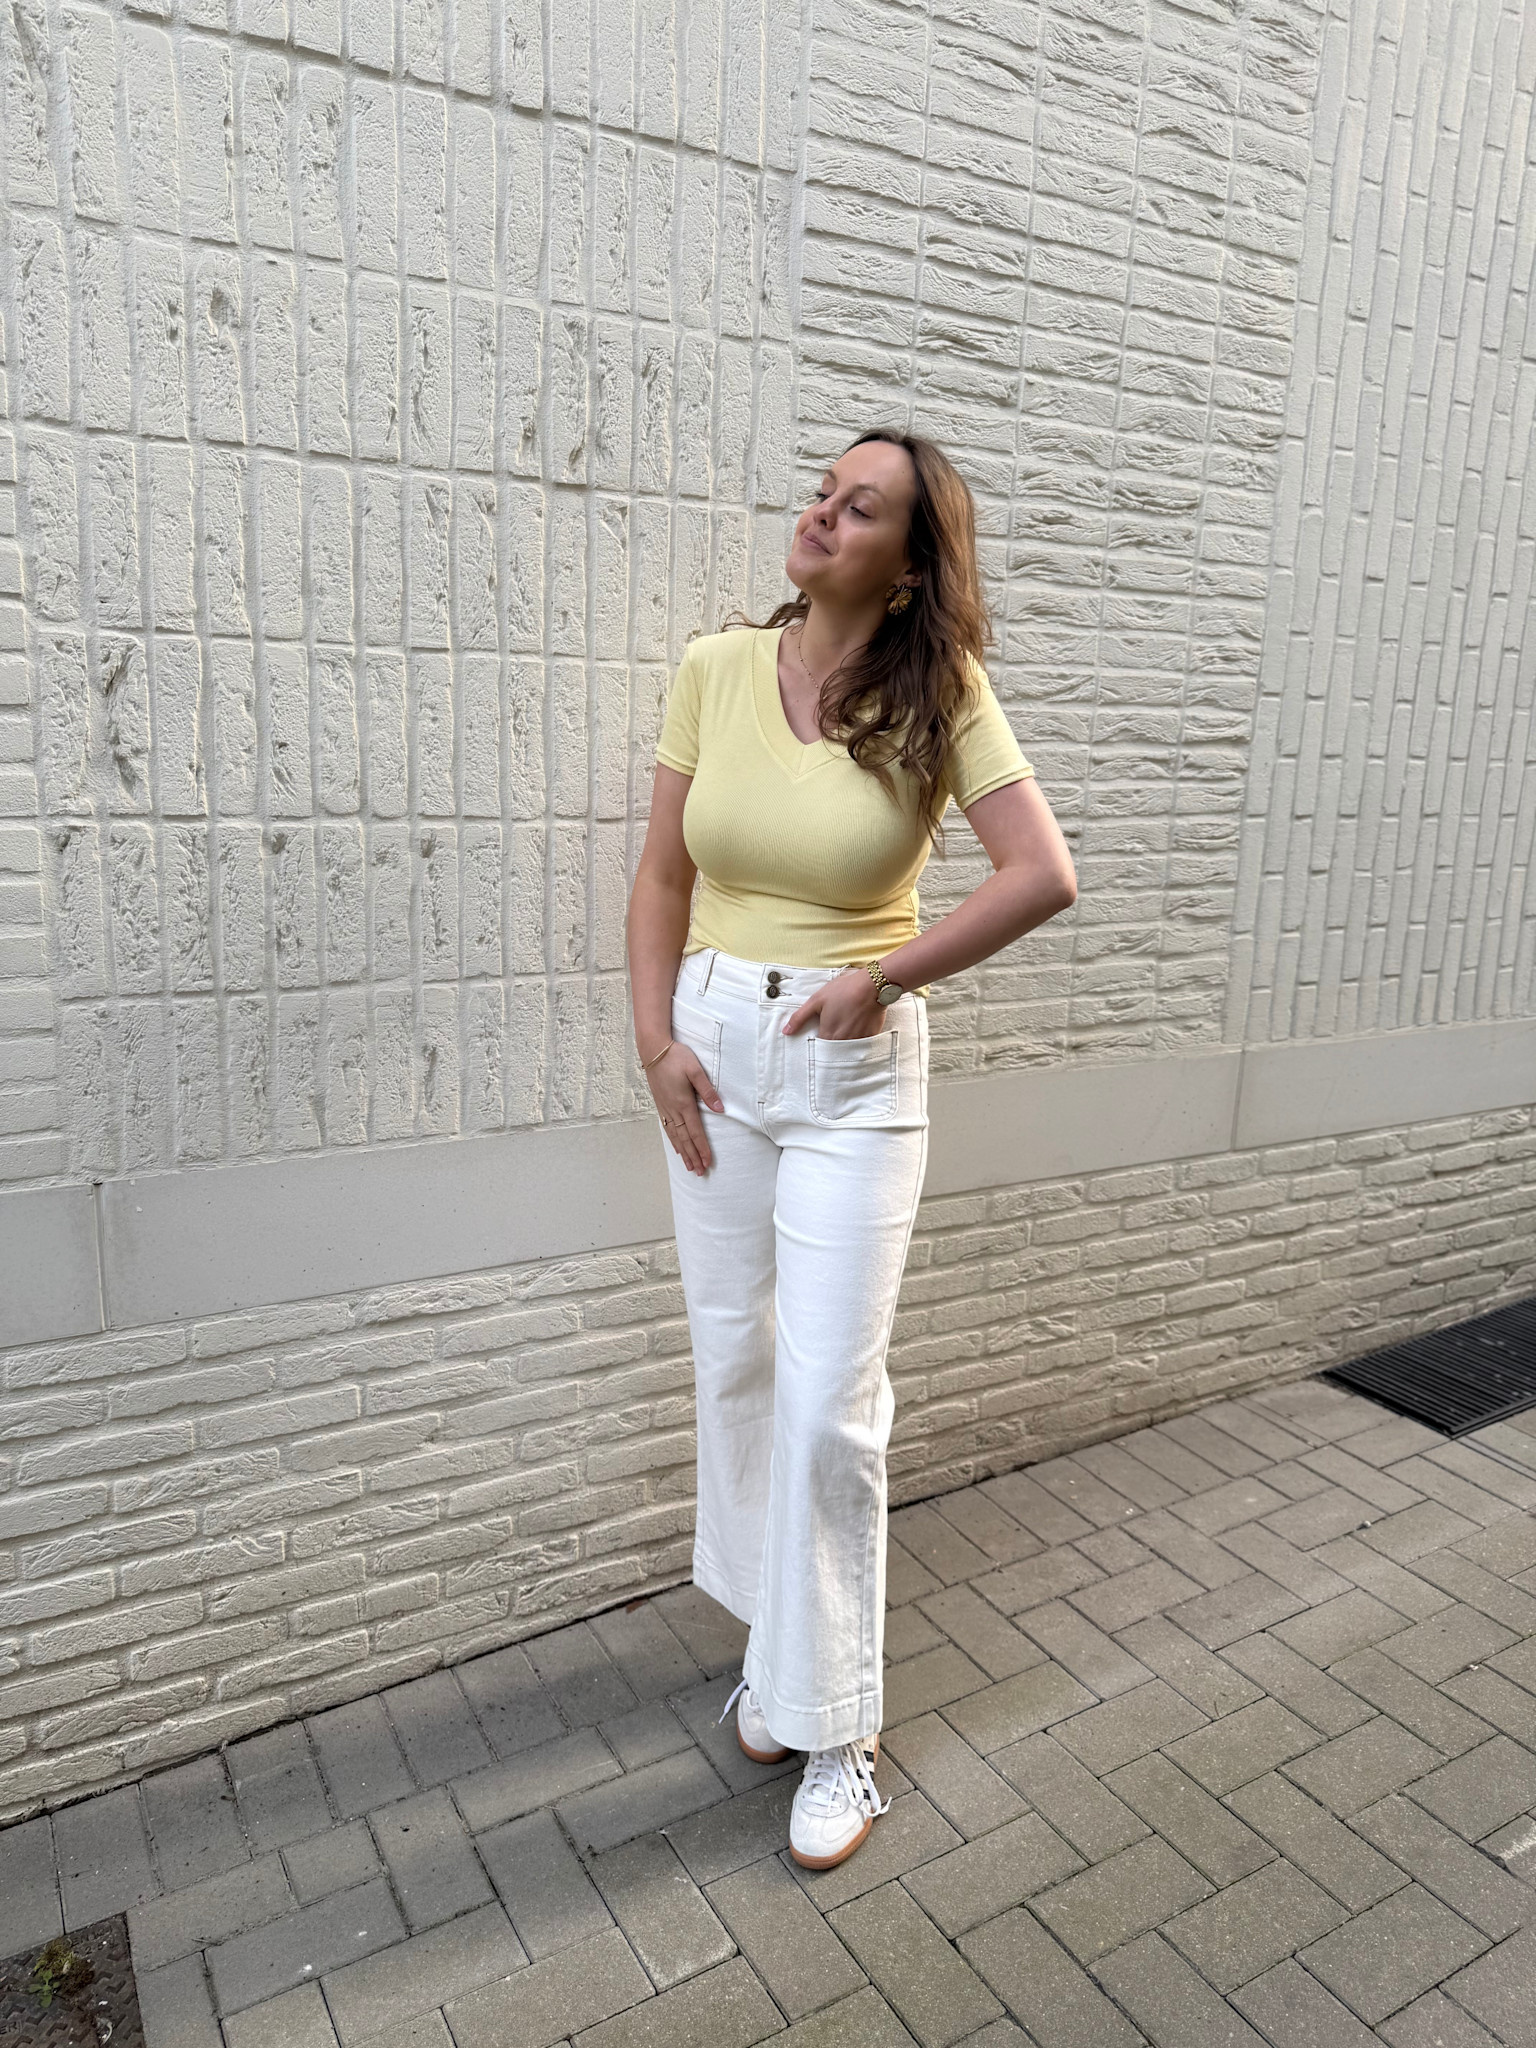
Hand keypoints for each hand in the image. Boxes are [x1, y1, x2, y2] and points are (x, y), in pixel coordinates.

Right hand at [649, 1044, 723, 1174]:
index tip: (708, 1162)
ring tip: (689, 1166)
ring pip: (675, 1136)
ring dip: (683, 1152)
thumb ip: (708, 1090)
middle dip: (694, 1156)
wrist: (653, 1049)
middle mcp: (673, 1109)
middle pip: (685, 1139)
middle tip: (700, 1172)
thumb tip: (720, 1109)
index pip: (695, 1131)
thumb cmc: (676, 1057)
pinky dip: (673, 1140)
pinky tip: (676, 1147)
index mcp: (684, 1103)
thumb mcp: (695, 1070)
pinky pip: (667, 1127)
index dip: (702, 1148)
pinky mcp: (660, 1104)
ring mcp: (665, 1107)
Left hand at [781, 967, 886, 1040]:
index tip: (818, 1038)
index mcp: (827, 1035)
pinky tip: (857, 1027)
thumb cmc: (843, 990)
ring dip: (844, 1044)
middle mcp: (842, 1042)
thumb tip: (786, 1032)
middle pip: (832, 1051)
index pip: (818, 1049)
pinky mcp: (870, 1036)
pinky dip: (857, 1040)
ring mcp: (857, 1040)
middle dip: (830, 1047)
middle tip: (832, 1034)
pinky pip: (861, 1045)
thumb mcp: (816, 1000)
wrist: (872, 986)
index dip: (816, 1044)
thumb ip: (799, 1018)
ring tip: (846, 1029)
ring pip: (847, 1049)